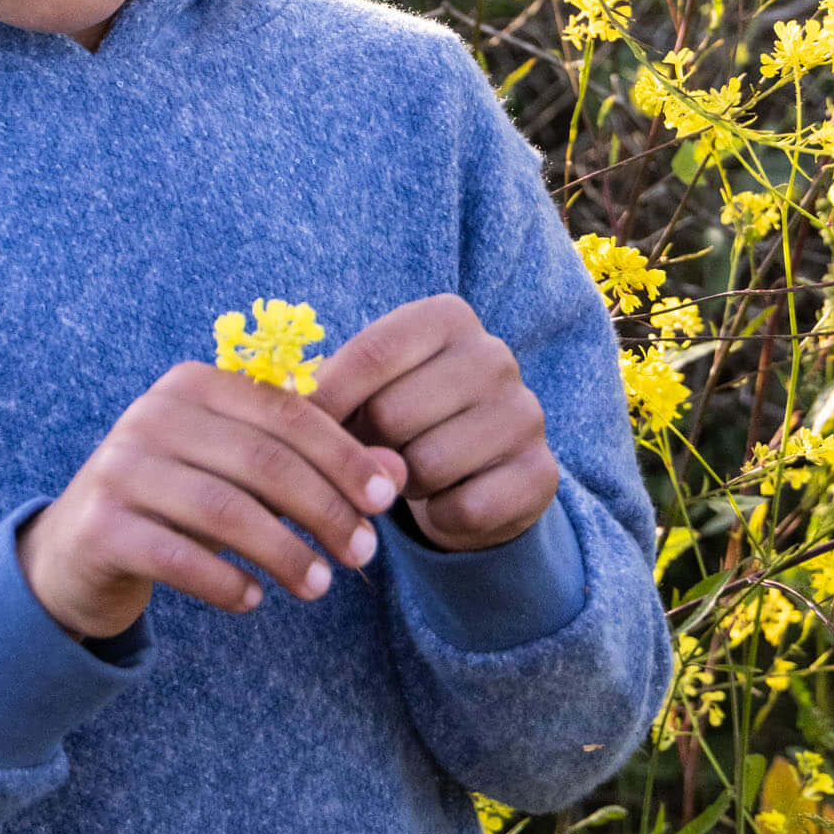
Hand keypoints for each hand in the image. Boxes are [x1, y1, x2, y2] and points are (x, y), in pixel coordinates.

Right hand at [18, 364, 407, 640]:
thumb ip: (317, 467)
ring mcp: (120, 468)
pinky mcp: (100, 526)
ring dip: (284, 553)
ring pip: (224, 510)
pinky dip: (226, 582)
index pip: (285, 414)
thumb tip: (398, 473)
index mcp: (192, 384)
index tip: (385, 501)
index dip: (342, 456)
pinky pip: (178, 556)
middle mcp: (151, 415)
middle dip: (323, 510)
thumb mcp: (245, 478)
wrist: (76, 550)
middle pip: (261, 462)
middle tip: (363, 554)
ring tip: (319, 587)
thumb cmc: (179, 502)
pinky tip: (255, 600)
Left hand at [312, 295, 557, 552]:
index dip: (326, 399)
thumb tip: (291, 408)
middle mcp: (494, 355)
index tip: (292, 432)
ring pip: (425, 465)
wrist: (478, 473)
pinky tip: (445, 501)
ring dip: (402, 485)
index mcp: (447, 317)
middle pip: (392, 413)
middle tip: (368, 457)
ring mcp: (526, 413)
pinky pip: (464, 508)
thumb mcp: (368, 388)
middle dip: (365, 448)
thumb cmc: (404, 418)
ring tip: (409, 475)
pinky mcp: (542, 473)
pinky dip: (440, 516)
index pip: (372, 354)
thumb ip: (330, 392)